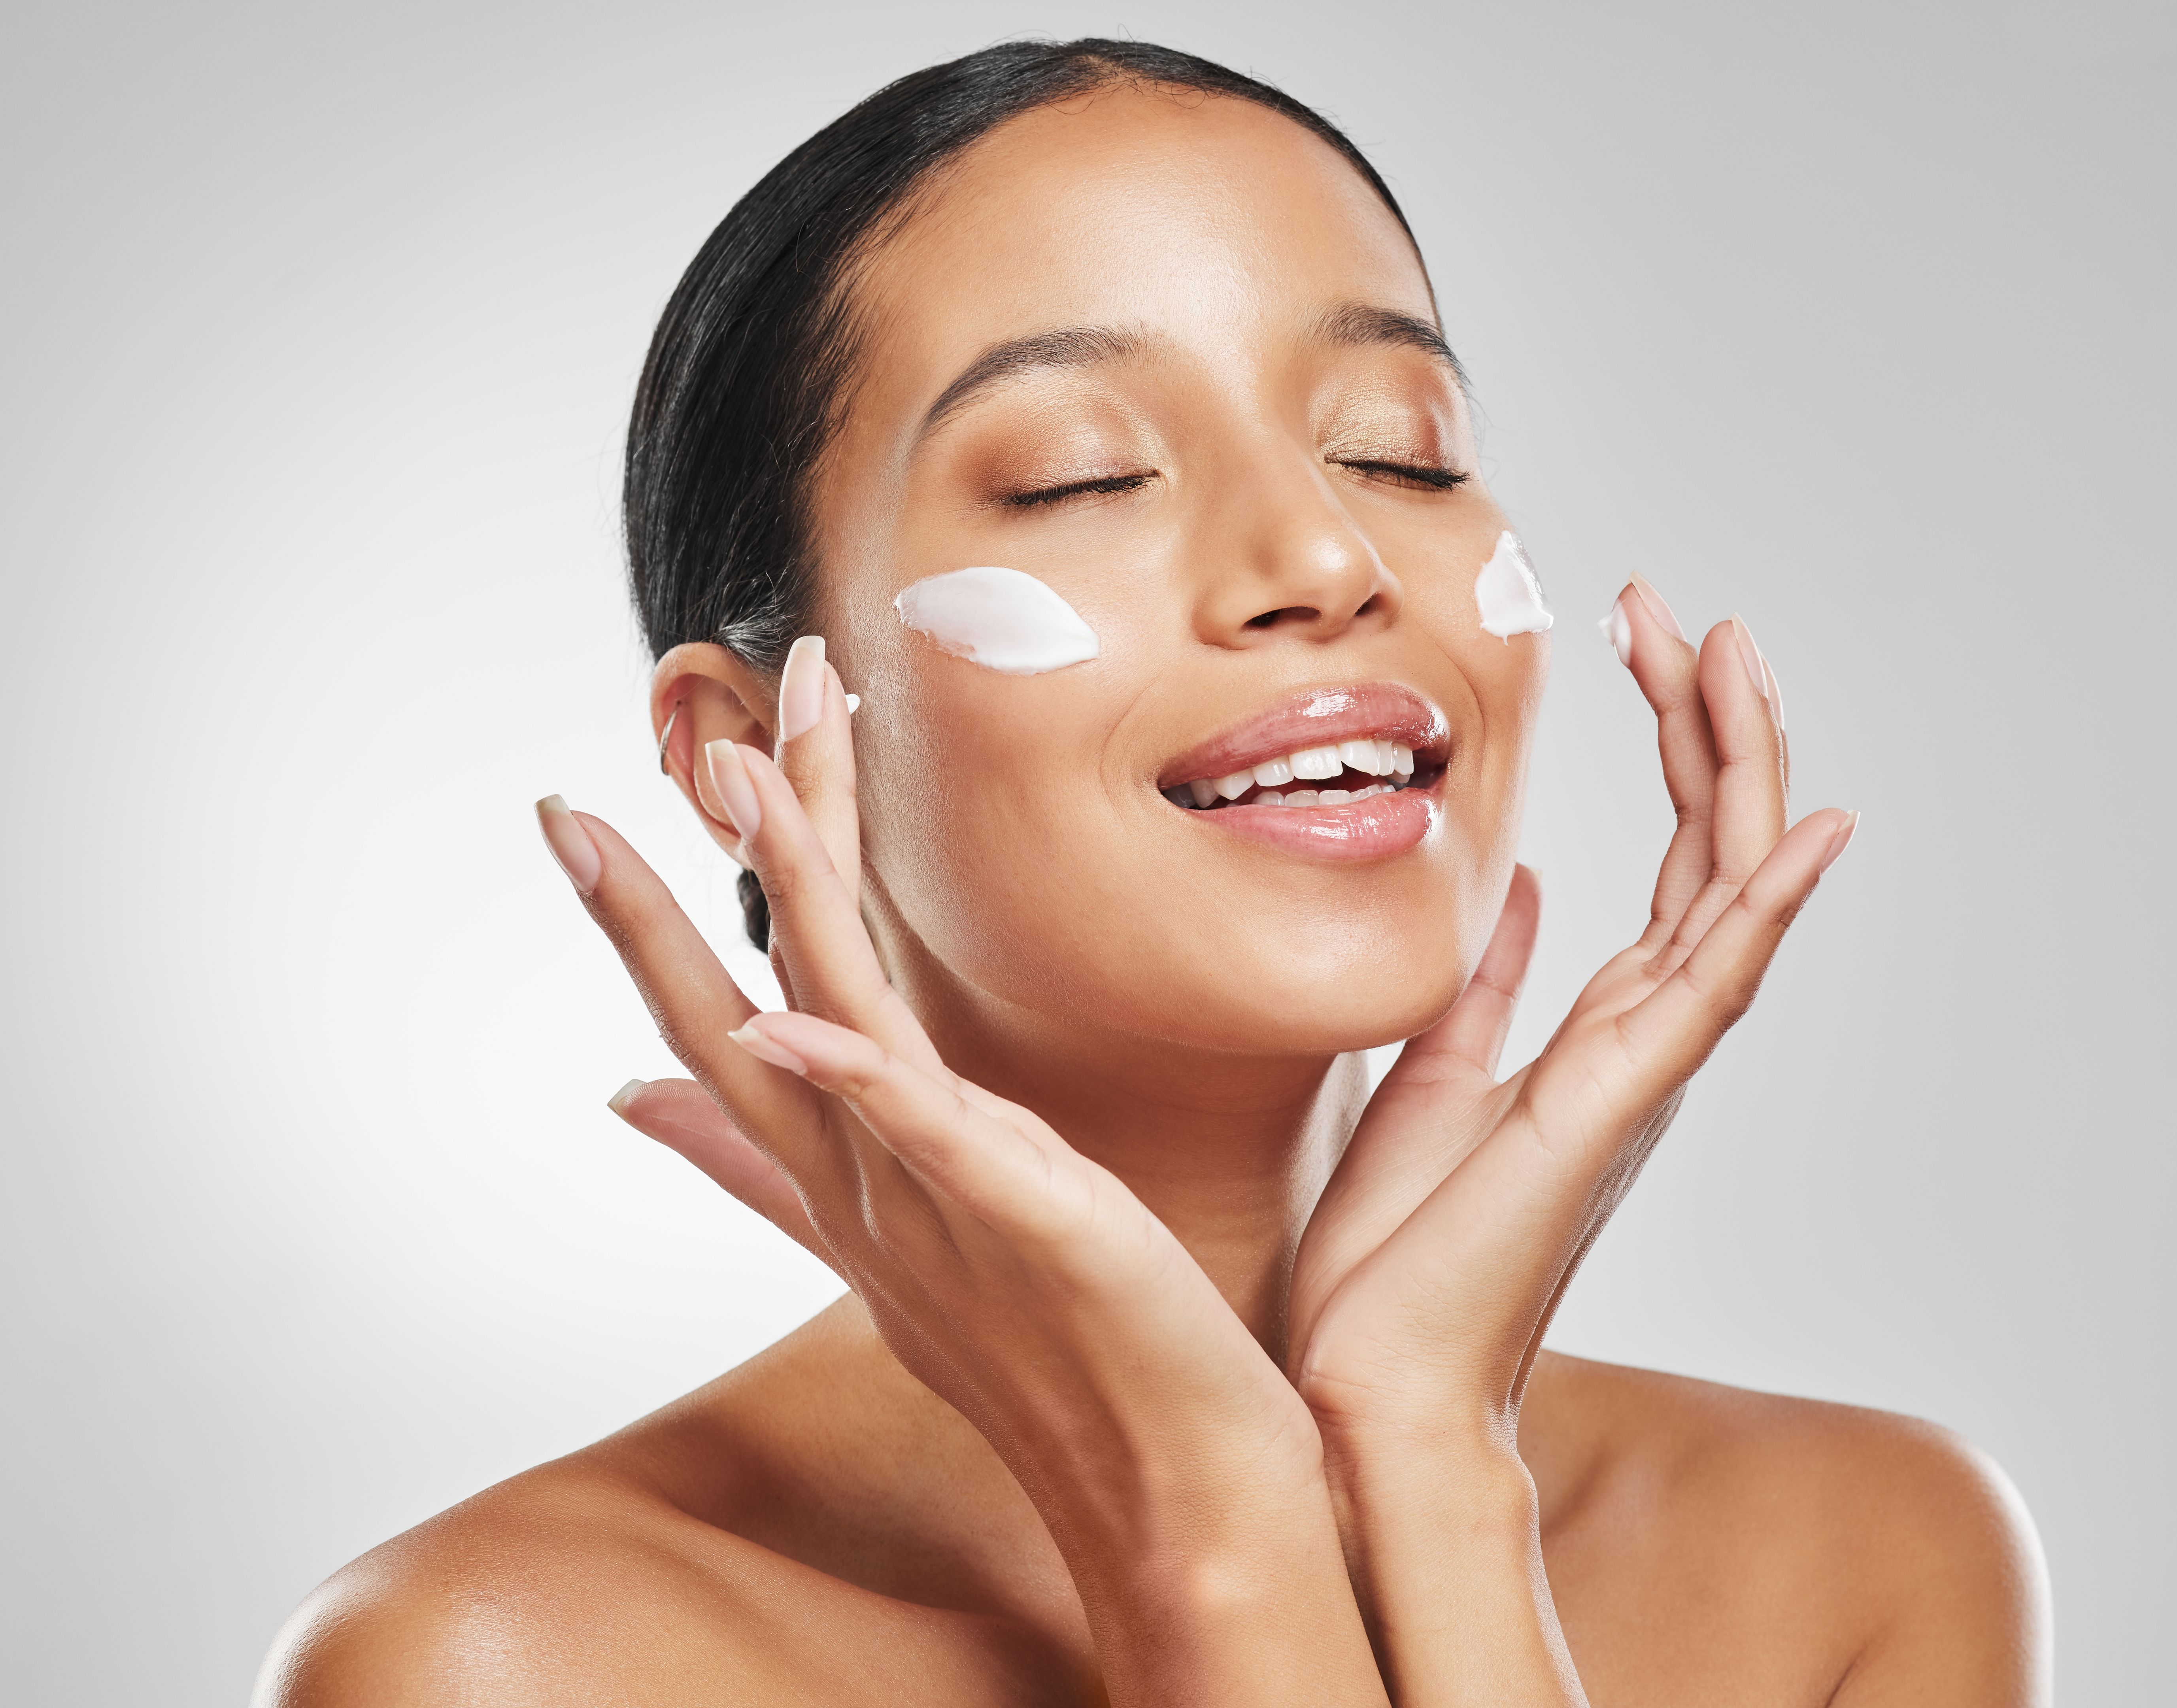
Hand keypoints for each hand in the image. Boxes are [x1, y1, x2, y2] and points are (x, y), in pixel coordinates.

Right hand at [539, 657, 1385, 1703]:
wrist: (1169, 1484)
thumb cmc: (1063, 1351)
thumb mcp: (909, 1235)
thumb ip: (782, 1169)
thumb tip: (645, 1104)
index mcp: (851, 1177)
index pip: (724, 1025)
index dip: (647, 923)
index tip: (582, 816)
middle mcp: (865, 1186)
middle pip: (744, 1009)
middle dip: (677, 887)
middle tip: (633, 757)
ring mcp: (929, 1204)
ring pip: (828, 1025)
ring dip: (788, 894)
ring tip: (743, 772)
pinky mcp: (1021, 1221)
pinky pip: (923, 1134)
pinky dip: (853, 1073)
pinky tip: (794, 1011)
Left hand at [1277, 587, 1852, 1703]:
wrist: (1368, 1376)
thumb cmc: (1397, 1248)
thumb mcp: (1431, 1069)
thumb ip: (1490, 980)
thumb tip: (1519, 885)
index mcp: (1597, 1033)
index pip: (1661, 862)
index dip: (1667, 745)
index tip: (1643, 638)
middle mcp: (1640, 1043)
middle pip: (1707, 853)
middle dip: (1705, 725)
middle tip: (1684, 612)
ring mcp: (1641, 1073)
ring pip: (1723, 893)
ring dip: (1737, 770)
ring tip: (1733, 653)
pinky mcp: (1615, 1105)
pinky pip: (1712, 986)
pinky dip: (1767, 904)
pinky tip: (1806, 825)